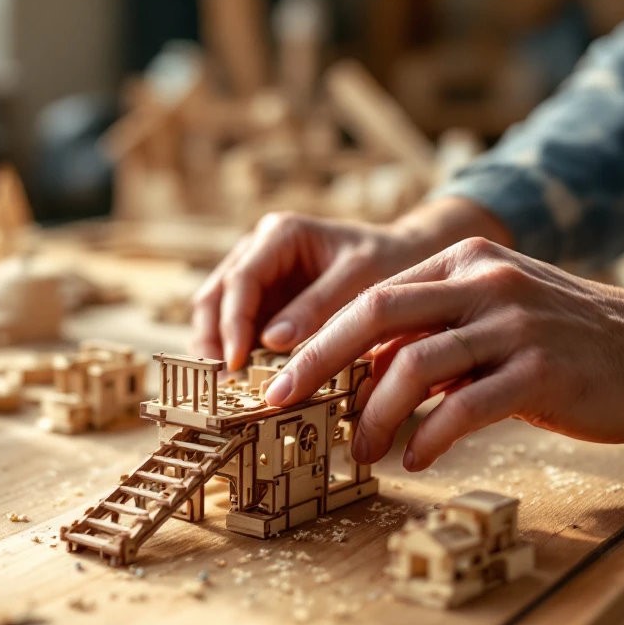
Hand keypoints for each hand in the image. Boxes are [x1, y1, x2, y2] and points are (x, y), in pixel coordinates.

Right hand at [192, 197, 513, 370]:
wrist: (409, 258)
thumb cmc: (391, 259)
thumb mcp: (360, 278)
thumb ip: (317, 307)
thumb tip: (271, 342)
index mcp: (280, 234)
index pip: (241, 280)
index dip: (233, 323)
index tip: (237, 363)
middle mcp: (259, 250)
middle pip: (214, 296)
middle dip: (213, 340)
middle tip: (222, 384)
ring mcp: (258, 277)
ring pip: (216, 313)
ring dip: (218, 350)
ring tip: (227, 390)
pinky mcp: (265, 302)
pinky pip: (238, 329)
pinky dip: (236, 354)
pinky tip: (245, 383)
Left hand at [263, 238, 623, 470]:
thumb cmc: (560, 338)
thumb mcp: (490, 313)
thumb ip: (431, 328)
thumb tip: (360, 366)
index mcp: (463, 261)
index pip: (372, 295)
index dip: (319, 336)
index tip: (281, 372)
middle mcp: (483, 282)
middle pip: (374, 315)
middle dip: (315, 361)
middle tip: (279, 402)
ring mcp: (512, 324)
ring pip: (413, 366)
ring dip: (371, 415)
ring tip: (358, 451)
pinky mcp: (540, 372)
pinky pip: (464, 408)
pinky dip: (428, 437)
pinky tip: (415, 460)